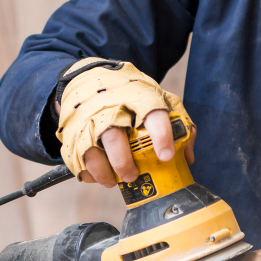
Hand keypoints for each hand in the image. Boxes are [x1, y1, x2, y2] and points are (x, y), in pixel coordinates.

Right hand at [54, 102, 196, 187]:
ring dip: (104, 172)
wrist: (91, 78)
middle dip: (124, 162)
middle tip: (134, 176)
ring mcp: (89, 121)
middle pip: (115, 137)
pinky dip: (89, 173)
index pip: (153, 115)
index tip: (166, 156)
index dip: (161, 137)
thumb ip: (178, 122)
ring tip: (115, 181)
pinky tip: (101, 175)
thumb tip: (187, 157)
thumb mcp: (158, 97)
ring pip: (91, 152)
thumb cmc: (132, 93)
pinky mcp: (73, 134)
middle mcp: (111, 108)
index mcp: (139, 98)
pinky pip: (78, 160)